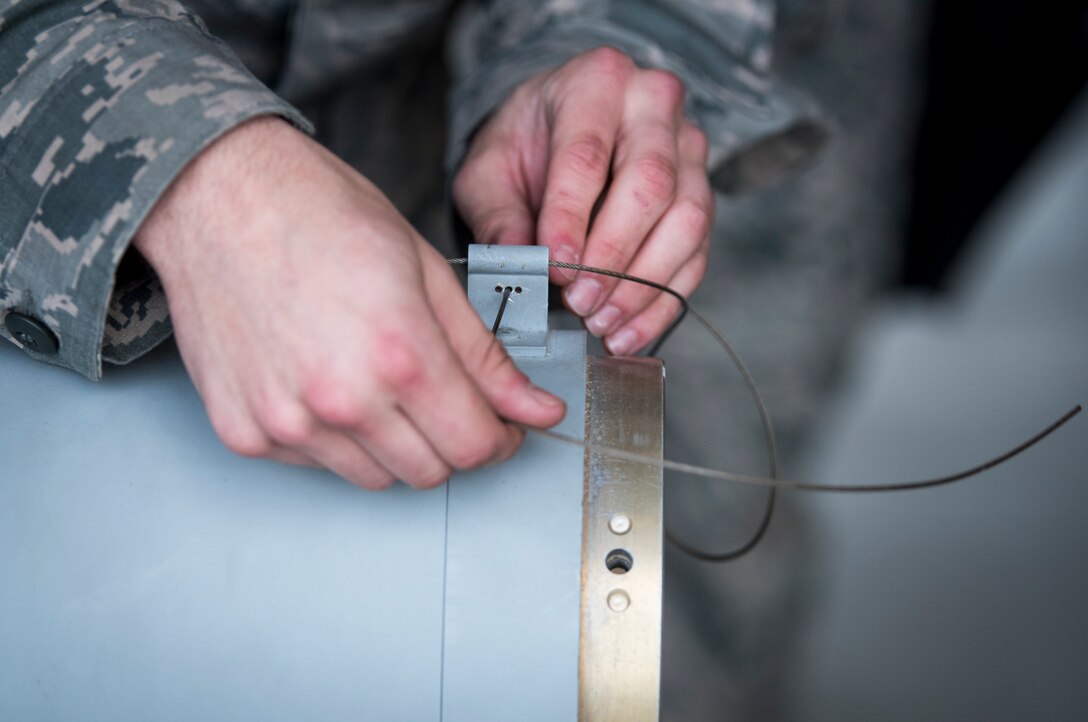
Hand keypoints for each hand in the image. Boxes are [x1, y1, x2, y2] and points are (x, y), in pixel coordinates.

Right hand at [133, 117, 564, 488]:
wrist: (217, 195)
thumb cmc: (321, 214)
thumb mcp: (427, 271)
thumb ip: (485, 356)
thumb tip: (538, 410)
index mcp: (401, 356)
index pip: (475, 445)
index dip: (500, 439)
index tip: (501, 424)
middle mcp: (342, 402)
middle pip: (431, 473)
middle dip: (452, 442)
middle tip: (445, 399)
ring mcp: (287, 424)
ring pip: (375, 477)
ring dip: (395, 445)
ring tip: (379, 381)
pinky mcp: (246, 433)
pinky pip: (317, 465)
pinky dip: (337, 439)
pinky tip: (327, 382)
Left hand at [453, 47, 713, 355]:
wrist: (555, 136)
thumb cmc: (524, 148)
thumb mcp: (488, 174)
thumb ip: (498, 217)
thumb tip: (521, 266)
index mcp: (595, 82)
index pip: (588, 154)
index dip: (571, 217)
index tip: (555, 267)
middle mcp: (654, 105)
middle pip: (651, 184)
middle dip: (614, 255)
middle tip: (579, 302)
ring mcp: (688, 150)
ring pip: (688, 220)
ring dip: (644, 284)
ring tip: (601, 324)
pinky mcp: (702, 194)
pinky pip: (697, 254)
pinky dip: (663, 302)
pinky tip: (628, 333)